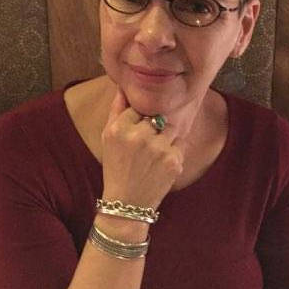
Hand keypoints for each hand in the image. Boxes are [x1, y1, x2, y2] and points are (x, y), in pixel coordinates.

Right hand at [100, 87, 183, 208]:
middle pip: (158, 116)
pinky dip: (175, 152)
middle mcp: (139, 136)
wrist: (127, 203)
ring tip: (153, 155)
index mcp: (119, 128)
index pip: (139, 108)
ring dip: (167, 138)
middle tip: (145, 148)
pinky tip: (161, 165)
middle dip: (154, 128)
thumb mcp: (107, 137)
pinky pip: (181, 144)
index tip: (135, 134)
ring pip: (172, 128)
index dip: (139, 120)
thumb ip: (116, 109)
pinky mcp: (174, 161)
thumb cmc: (116, 167)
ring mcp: (159, 149)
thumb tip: (124, 85)